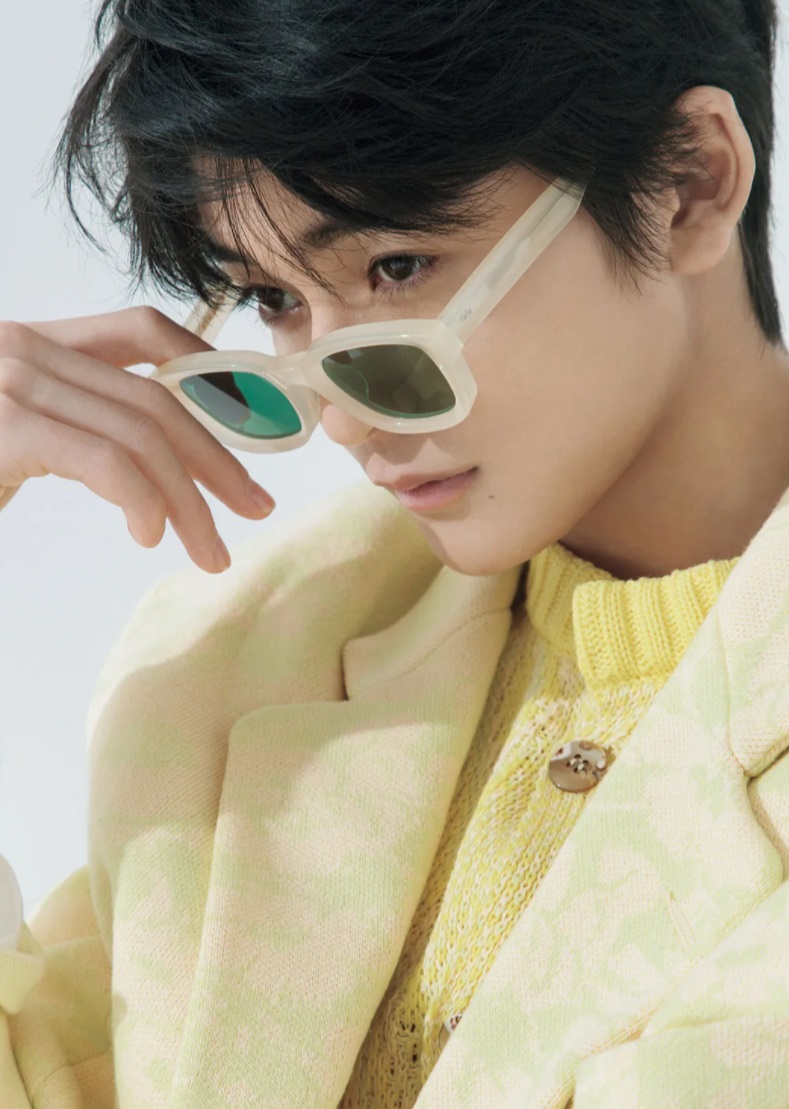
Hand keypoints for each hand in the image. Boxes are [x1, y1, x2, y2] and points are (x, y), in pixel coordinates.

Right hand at [0, 305, 275, 573]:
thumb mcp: (11, 425)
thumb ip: (71, 418)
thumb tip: (154, 456)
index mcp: (34, 342)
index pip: (142, 331)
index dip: (211, 369)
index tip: (253, 418)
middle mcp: (25, 347)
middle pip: (156, 398)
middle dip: (218, 460)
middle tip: (256, 507)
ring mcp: (15, 384)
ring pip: (143, 436)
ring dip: (190, 503)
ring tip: (208, 550)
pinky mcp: (7, 427)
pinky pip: (107, 462)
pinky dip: (143, 502)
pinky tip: (149, 535)